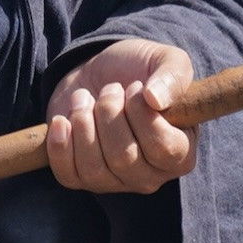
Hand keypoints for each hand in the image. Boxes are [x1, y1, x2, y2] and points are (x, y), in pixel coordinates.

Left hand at [44, 40, 197, 193]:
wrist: (99, 74)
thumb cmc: (139, 71)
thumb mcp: (165, 61)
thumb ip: (173, 76)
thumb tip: (155, 99)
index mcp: (182, 153)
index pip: (164, 148)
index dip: (142, 114)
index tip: (134, 87)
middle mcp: (151, 175)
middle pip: (124, 158)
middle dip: (108, 114)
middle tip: (109, 90)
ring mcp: (115, 182)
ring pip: (94, 168)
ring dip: (83, 124)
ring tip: (84, 99)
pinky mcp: (81, 178)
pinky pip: (68, 175)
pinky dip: (59, 145)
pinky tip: (62, 120)